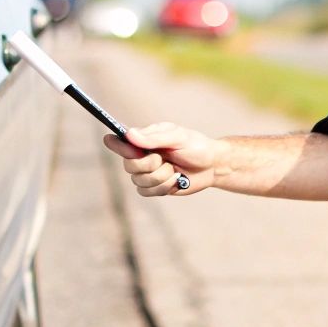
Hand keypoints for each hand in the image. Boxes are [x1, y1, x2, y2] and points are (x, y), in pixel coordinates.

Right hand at [102, 122, 223, 196]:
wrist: (211, 166)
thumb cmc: (195, 147)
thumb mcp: (178, 137)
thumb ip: (154, 137)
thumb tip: (129, 134)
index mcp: (144, 139)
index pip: (119, 141)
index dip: (116, 144)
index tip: (116, 143)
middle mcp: (141, 156)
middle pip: (128, 165)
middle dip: (149, 165)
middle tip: (164, 159)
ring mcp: (146, 173)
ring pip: (139, 181)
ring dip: (161, 177)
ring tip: (175, 170)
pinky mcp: (153, 187)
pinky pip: (146, 192)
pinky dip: (164, 187)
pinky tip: (176, 180)